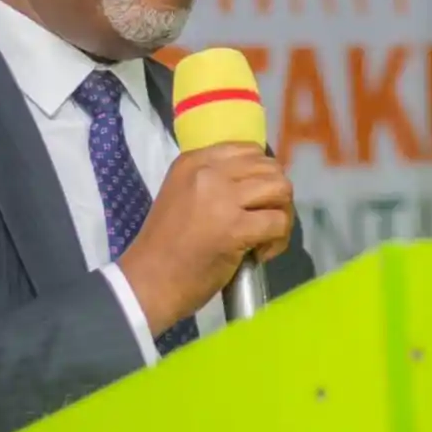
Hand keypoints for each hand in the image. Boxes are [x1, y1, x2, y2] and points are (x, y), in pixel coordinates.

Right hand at [116, 142, 293, 335]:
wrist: (149, 281)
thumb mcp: (183, 194)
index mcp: (193, 161)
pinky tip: (261, 253)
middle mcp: (209, 173)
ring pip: (280, 189)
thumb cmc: (166, 245)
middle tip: (263, 221)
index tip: (253, 200)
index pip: (249, 149)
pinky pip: (278, 222)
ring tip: (266, 236)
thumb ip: (213, 182)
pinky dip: (279, 239)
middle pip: (269, 168)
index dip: (261, 175)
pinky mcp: (235, 228)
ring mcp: (222, 199)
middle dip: (276, 195)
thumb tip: (257, 183)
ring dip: (282, 214)